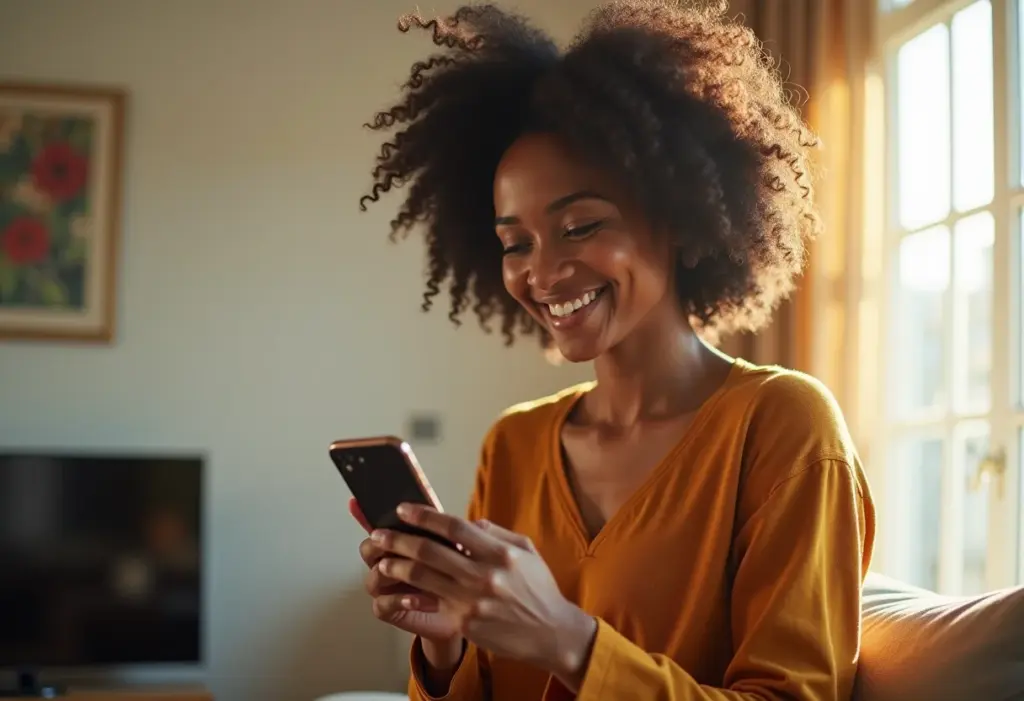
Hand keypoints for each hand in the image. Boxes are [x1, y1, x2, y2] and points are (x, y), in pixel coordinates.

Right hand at [350, 499, 464, 647]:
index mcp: (400, 542)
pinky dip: (398, 600)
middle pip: (368, 549)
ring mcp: (388, 587)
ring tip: (414, 572)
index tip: (361, 503)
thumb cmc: (460, 575)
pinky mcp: (391, 610)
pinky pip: (382, 605)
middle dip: (381, 543)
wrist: (468, 612)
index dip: (366, 514)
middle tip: (394, 539)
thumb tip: (449, 508)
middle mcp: (389, 562)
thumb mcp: (459, 546)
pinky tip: (417, 599)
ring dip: (393, 573)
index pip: (379, 524)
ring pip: (373, 577)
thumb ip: (449, 530)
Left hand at [373, 503, 597, 686]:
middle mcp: (484, 576)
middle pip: (430, 551)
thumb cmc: (537, 589)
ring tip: (382, 559)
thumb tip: (468, 523)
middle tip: (379, 533)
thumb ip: (495, 533)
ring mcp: (472, 602)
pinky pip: (432, 603)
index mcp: (500, 553)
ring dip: (397, 566)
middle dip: (398, 539)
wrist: (551, 633)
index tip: (404, 509)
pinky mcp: (465, 623)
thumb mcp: (525, 551)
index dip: (425, 516)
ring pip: (423, 578)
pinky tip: (398, 587)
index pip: (454, 527)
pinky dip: (411, 593)